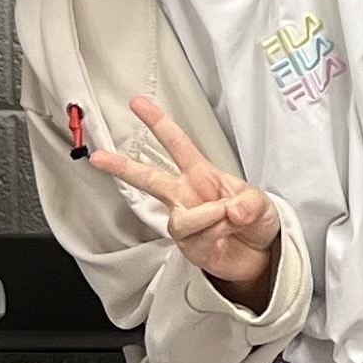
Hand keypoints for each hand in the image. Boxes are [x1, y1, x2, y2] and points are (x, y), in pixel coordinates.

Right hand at [82, 96, 283, 307]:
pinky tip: (224, 232)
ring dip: (206, 216)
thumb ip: (249, 203)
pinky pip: (193, 238)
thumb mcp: (262, 203)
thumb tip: (232, 207)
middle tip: (100, 157)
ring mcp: (187, 222)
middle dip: (123, 167)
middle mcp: (188, 196)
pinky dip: (213, 232)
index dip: (158, 123)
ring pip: (178, 218)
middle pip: (150, 178)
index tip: (139, 105)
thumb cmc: (256, 221)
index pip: (177, 144)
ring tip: (227, 215)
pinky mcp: (189, 246)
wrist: (259, 257)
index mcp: (202, 174)